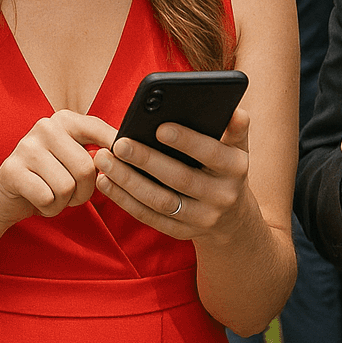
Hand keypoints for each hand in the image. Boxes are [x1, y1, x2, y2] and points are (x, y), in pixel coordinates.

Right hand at [0, 110, 116, 226]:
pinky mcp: (12, 170)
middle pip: (86, 168)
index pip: (100, 130)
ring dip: (65, 203)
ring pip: (67, 187)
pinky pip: (47, 199)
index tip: (126, 167)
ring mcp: (26, 146)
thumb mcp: (76, 160)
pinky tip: (40, 201)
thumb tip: (130, 157)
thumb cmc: (51, 177)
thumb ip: (100, 154)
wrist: (7, 195)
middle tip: (72, 194)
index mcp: (65, 120)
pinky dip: (49, 209)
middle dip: (85, 191)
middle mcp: (46, 127)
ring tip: (54, 195)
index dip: (117, 151)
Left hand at [93, 108, 255, 242]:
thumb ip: (234, 127)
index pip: (212, 153)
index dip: (187, 141)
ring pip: (160, 201)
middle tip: (119, 143)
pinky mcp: (181, 232)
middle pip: (181, 179)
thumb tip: (235, 110)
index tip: (160, 127)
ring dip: (128, 181)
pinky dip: (125, 200)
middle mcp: (222, 196)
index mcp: (236, 168)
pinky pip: (149, 217)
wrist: (233, 218)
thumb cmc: (225, 167)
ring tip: (104, 159)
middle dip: (147, 160)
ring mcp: (201, 218)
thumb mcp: (237, 147)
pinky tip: (105, 181)